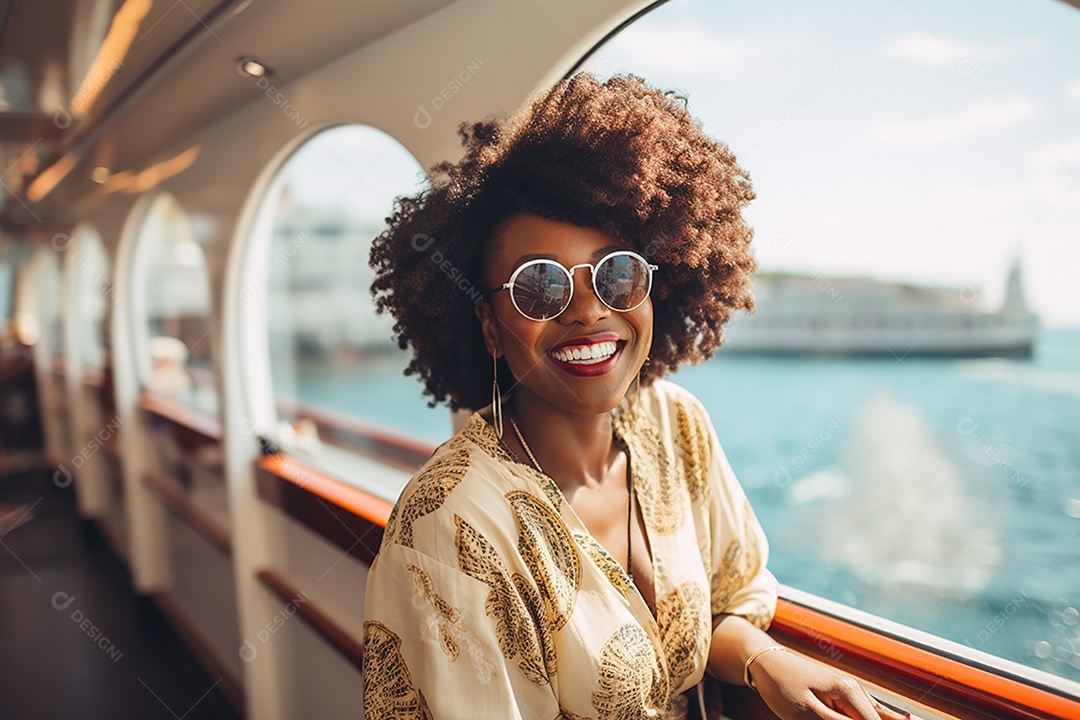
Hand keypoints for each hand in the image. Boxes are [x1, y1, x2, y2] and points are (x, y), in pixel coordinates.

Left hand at [750, 648, 908, 719]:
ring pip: (873, 718)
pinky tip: (872, 718)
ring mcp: (851, 694)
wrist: (765, 664)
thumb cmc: (782, 685)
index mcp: (851, 693)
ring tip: (823, 715)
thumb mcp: (809, 713)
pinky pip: (863, 715)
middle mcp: (857, 692)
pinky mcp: (843, 699)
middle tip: (826, 717)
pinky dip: (865, 719)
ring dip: (867, 719)